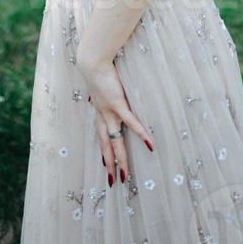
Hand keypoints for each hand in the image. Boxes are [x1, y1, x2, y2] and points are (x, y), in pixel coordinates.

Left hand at [78, 58, 153, 186]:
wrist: (93, 61)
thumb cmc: (98, 70)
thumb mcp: (99, 84)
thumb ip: (102, 92)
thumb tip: (98, 94)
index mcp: (99, 111)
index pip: (101, 136)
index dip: (104, 151)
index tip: (105, 164)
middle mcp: (103, 115)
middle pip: (106, 145)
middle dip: (110, 164)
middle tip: (114, 182)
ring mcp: (110, 111)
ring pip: (115, 141)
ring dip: (121, 159)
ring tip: (126, 175)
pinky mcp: (118, 103)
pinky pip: (131, 122)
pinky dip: (140, 133)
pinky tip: (149, 145)